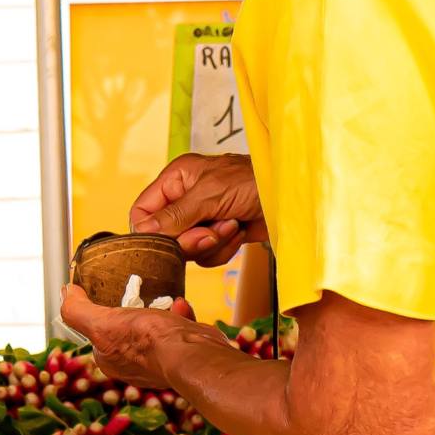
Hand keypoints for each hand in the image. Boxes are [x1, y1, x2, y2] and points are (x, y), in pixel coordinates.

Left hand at [60, 284, 204, 391]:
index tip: (108, 296)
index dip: (101, 314)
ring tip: (162, 298)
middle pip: (127, 328)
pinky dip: (179, 315)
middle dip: (133, 310)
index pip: (97, 333)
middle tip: (138, 294)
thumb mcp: (101, 323)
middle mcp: (133, 365)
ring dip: (158, 310)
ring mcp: (160, 360)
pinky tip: (180, 306)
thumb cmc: (147, 341)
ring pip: (154, 328)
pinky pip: (177, 329)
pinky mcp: (183, 353)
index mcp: (110, 361)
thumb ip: (77, 310)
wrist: (192, 355)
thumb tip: (65, 292)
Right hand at [132, 152, 263, 265]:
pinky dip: (225, 247)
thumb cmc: (255, 180)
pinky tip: (240, 230)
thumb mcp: (210, 194)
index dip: (149, 232)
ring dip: (212, 242)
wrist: (291, 197)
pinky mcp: (220, 235)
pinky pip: (208, 255)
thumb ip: (175, 215)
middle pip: (165, 236)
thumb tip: (143, 231)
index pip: (142, 211)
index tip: (165, 243)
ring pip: (188, 249)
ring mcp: (203, 219)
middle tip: (209, 232)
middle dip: (190, 239)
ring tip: (232, 224)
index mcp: (176, 179)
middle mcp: (186, 199)